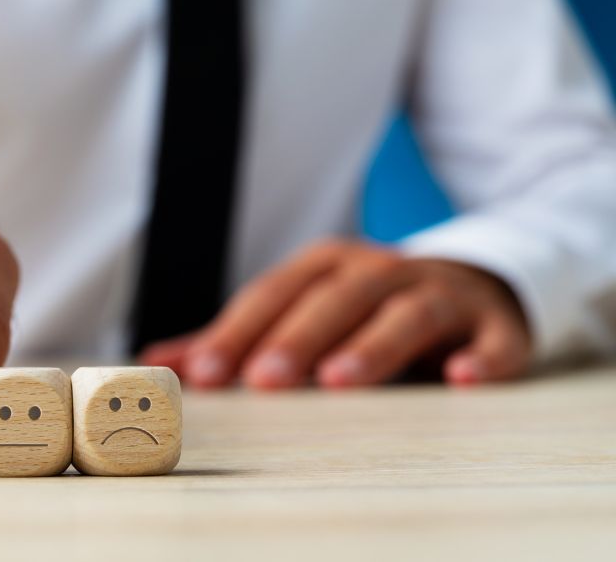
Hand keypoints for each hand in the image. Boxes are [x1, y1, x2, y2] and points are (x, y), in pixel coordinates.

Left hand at [138, 239, 530, 388]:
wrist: (471, 285)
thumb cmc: (365, 308)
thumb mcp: (302, 310)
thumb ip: (236, 337)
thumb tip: (157, 357)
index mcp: (326, 268)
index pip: (274, 296)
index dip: (238, 332)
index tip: (204, 375)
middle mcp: (380, 272)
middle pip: (335, 300)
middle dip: (297, 339)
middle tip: (264, 382)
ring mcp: (440, 293)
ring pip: (406, 313)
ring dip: (374, 345)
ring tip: (340, 381)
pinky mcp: (494, 324)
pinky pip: (492, 339)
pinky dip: (481, 356)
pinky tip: (461, 378)